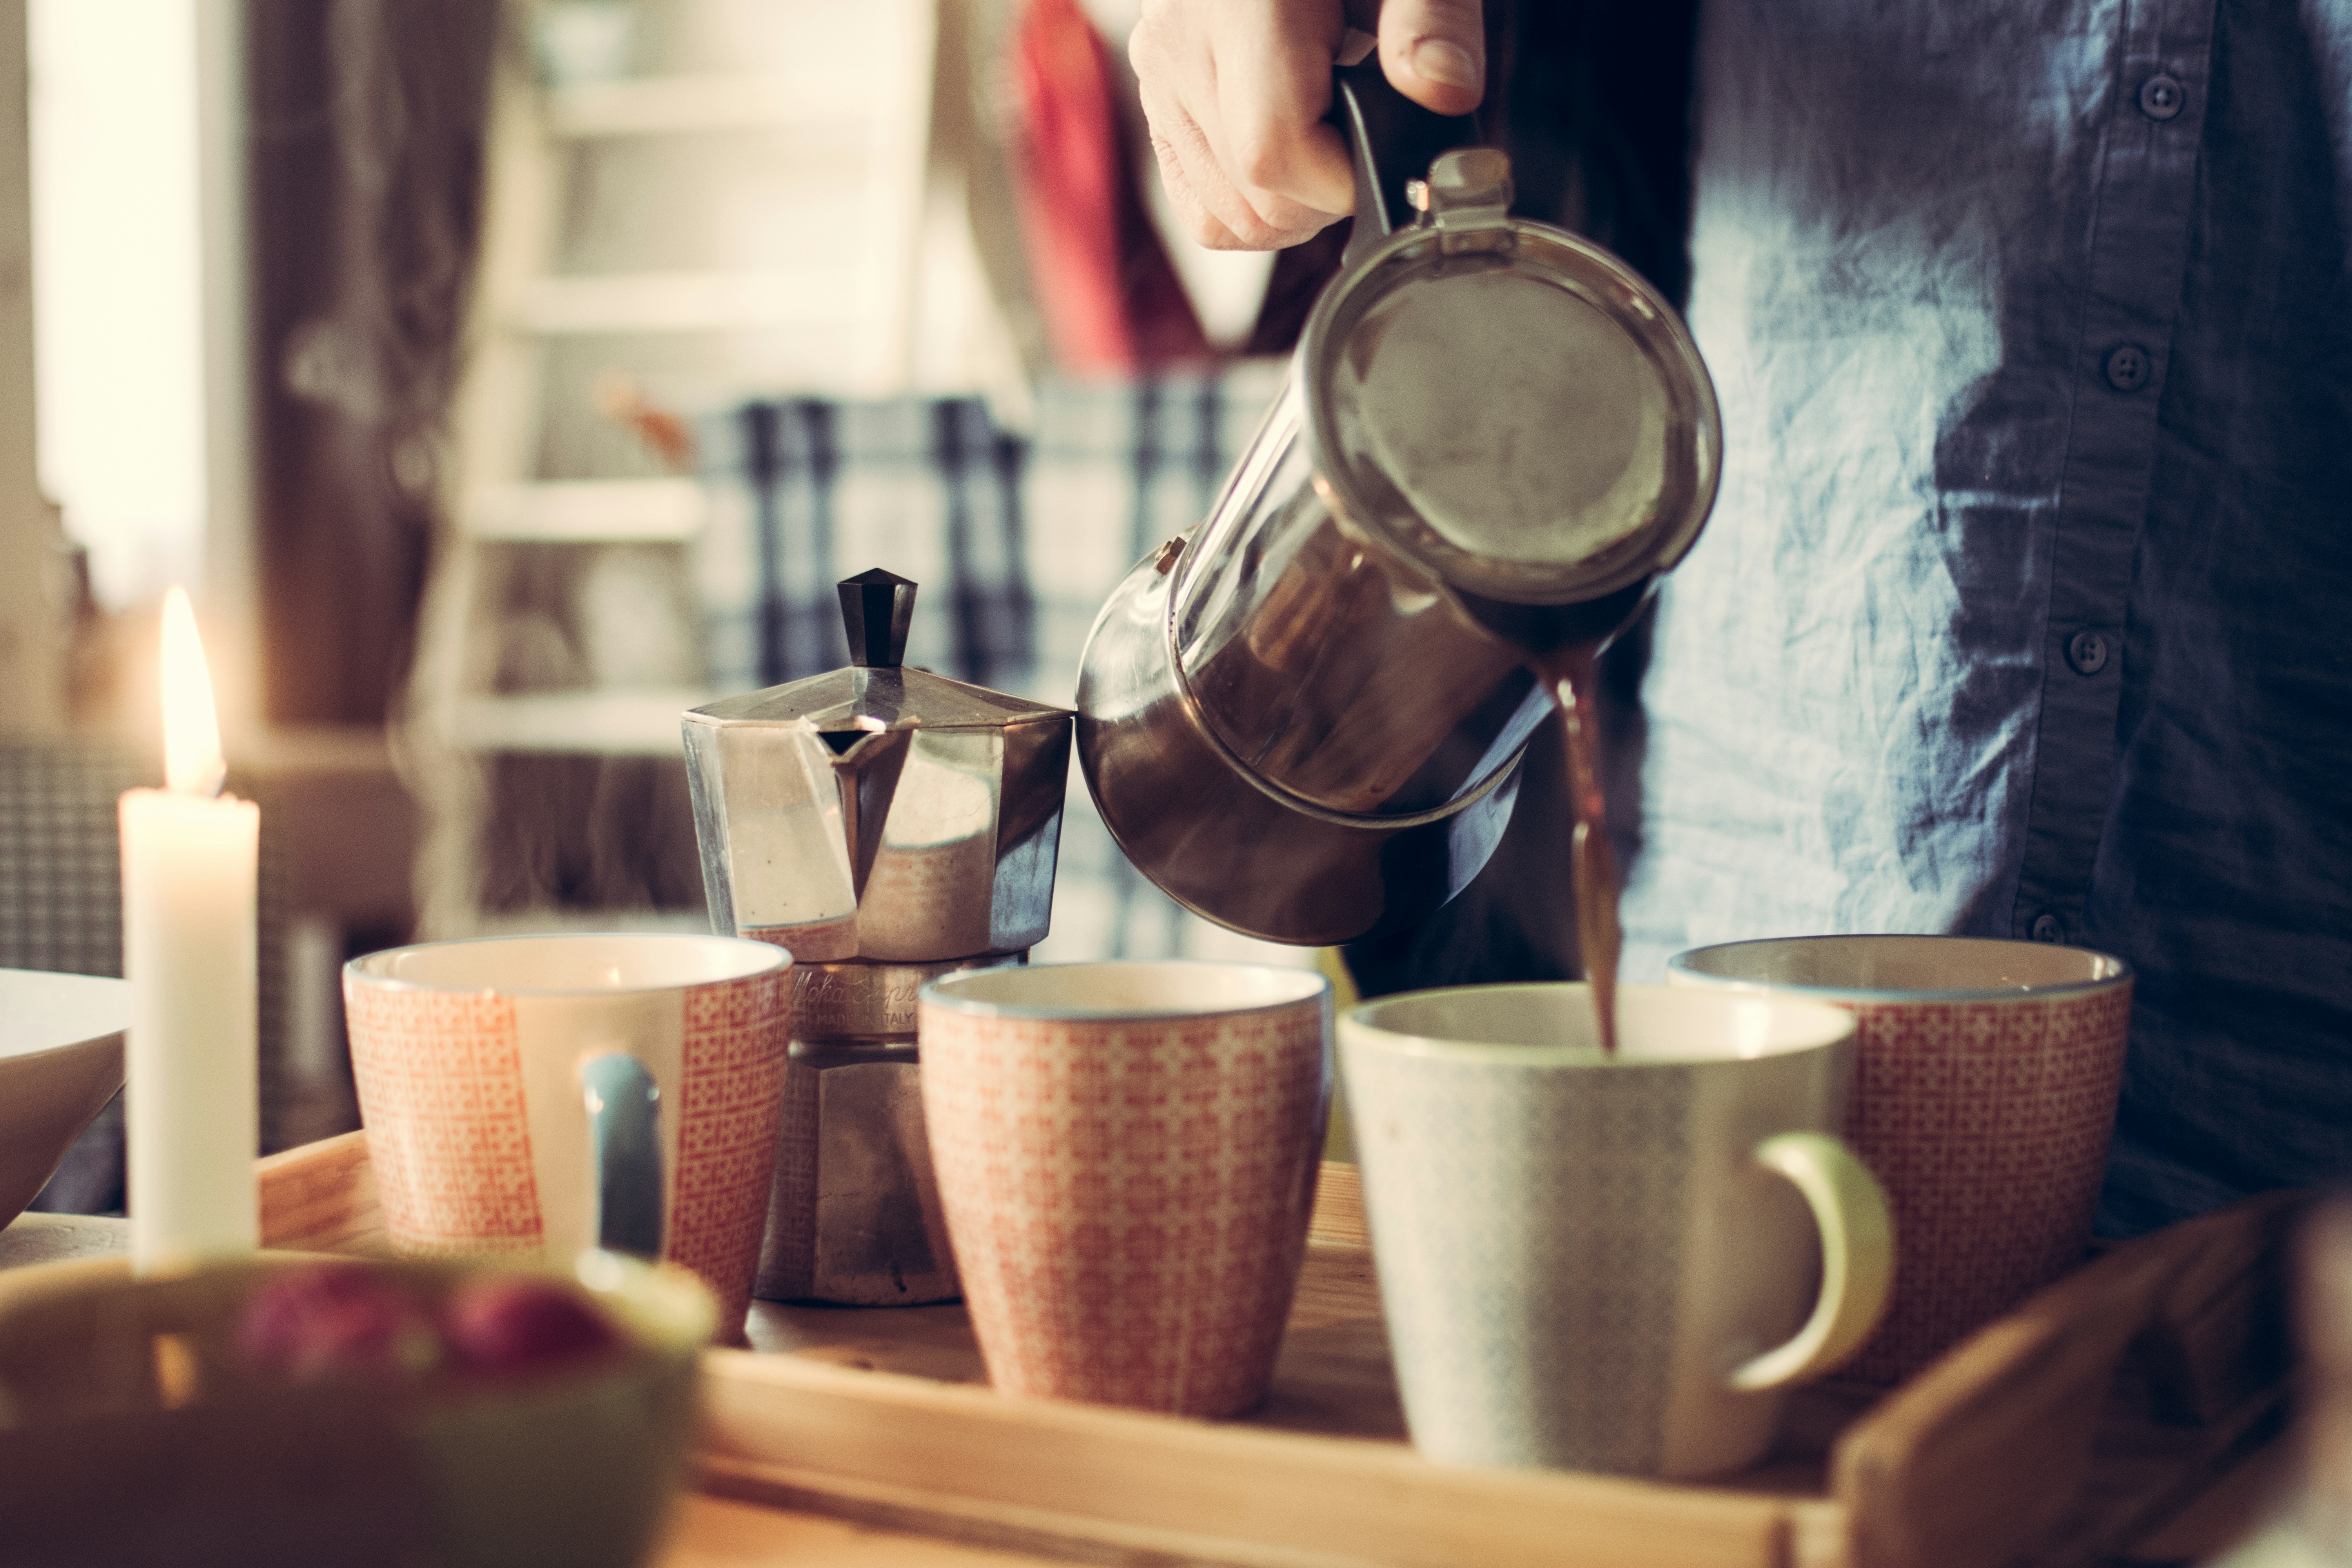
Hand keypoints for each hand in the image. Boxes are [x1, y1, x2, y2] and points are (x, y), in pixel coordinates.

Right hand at [1129, 0, 1485, 250]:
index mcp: (1242, 5)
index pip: (1273, 151)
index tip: (1389, 149)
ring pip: (1227, 217)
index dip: (1345, 180)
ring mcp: (1161, 77)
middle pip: (1254, 197)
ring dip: (1295, 208)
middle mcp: (1183, 44)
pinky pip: (1199, 207)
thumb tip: (1444, 90)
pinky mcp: (1157, 101)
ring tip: (1331, 140)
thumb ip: (1434, 19)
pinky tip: (1291, 157)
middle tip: (1366, 136)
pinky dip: (1253, 207)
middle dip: (1329, 198)